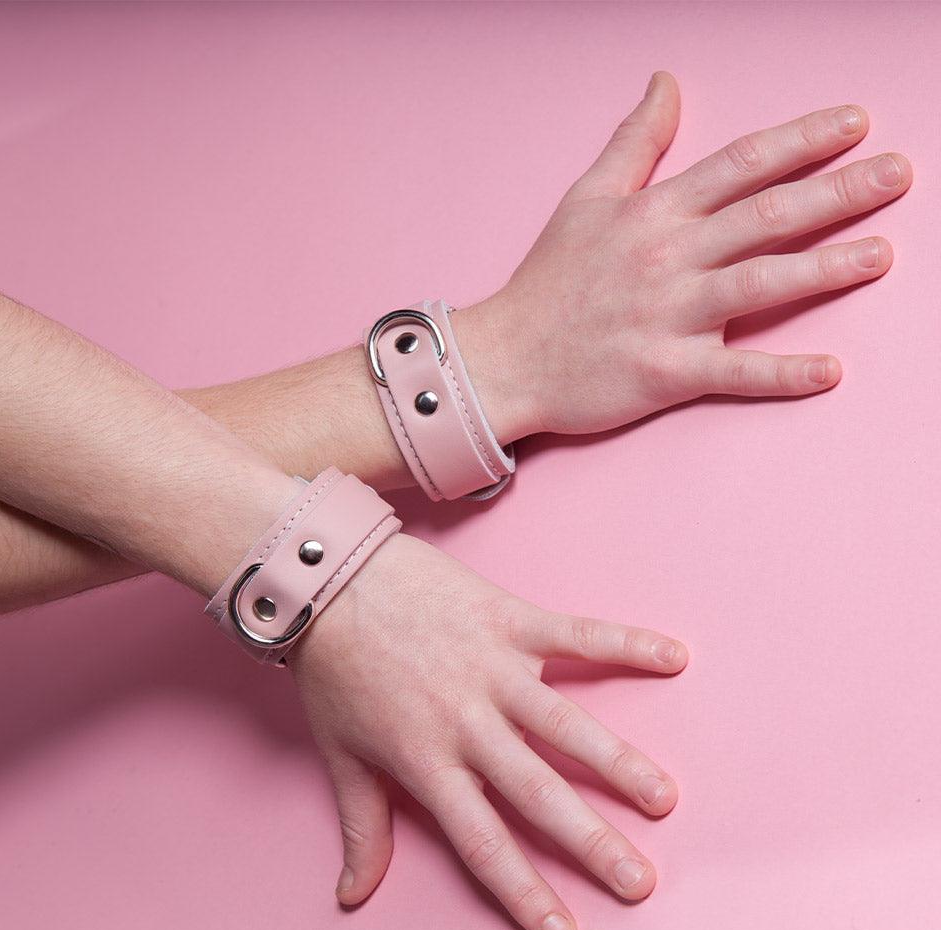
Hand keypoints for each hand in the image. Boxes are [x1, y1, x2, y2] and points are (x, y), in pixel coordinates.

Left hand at [289, 533, 686, 929]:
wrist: (329, 579)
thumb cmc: (334, 668)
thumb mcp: (341, 753)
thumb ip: (361, 827)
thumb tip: (352, 896)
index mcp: (426, 760)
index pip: (482, 840)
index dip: (522, 891)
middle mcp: (467, 722)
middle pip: (537, 793)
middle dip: (591, 842)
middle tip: (640, 881)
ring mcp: (492, 668)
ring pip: (565, 724)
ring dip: (618, 762)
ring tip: (664, 797)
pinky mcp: (508, 620)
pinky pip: (576, 634)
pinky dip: (625, 643)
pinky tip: (672, 657)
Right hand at [460, 71, 911, 436]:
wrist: (504, 359)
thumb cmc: (546, 283)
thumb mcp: (584, 200)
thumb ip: (634, 142)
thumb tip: (667, 81)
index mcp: (653, 213)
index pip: (740, 164)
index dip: (802, 140)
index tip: (854, 123)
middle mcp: (668, 258)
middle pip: (766, 217)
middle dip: (840, 192)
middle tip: (899, 173)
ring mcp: (668, 316)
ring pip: (761, 285)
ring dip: (827, 269)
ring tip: (882, 255)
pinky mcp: (665, 372)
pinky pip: (733, 372)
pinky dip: (781, 374)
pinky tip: (829, 371)